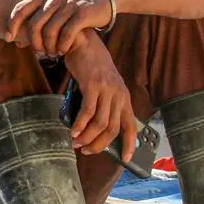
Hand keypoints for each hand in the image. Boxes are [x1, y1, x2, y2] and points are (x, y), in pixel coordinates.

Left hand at [6, 0, 112, 57]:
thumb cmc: (72, 8)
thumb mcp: (53, 7)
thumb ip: (37, 19)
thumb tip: (18, 41)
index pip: (21, 9)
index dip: (12, 24)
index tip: (9, 38)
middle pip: (35, 24)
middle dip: (34, 42)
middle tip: (39, 52)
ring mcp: (68, 5)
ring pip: (50, 31)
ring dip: (49, 46)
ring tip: (52, 53)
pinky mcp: (82, 13)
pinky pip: (67, 33)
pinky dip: (62, 45)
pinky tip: (62, 51)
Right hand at [64, 33, 136, 160]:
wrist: (84, 43)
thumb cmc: (91, 67)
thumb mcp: (103, 87)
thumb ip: (103, 104)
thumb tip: (92, 128)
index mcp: (124, 98)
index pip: (131, 126)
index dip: (130, 144)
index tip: (127, 159)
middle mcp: (119, 95)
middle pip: (112, 129)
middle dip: (99, 144)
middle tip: (85, 150)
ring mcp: (106, 91)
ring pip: (100, 123)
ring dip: (87, 137)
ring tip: (76, 142)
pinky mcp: (93, 86)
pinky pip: (87, 112)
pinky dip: (80, 125)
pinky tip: (72, 131)